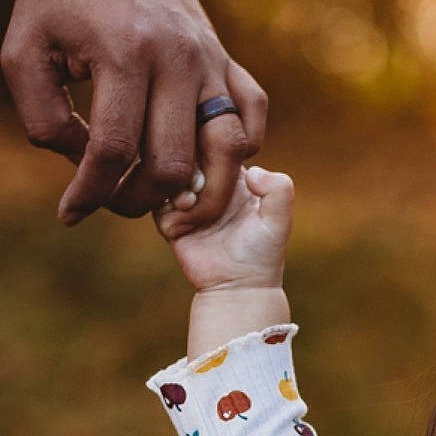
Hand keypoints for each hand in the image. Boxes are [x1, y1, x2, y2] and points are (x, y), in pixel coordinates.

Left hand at [2, 0, 269, 227]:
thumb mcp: (22, 52)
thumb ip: (43, 119)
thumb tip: (84, 167)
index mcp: (123, 54)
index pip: (112, 151)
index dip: (89, 194)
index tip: (69, 213)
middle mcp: (176, 59)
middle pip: (171, 164)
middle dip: (136, 200)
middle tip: (110, 200)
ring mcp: (209, 58)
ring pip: (224, 150)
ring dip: (195, 190)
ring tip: (163, 200)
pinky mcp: (225, 56)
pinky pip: (252, 115)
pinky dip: (237, 150)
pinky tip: (201, 159)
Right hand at [157, 165, 293, 293]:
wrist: (238, 287)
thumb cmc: (262, 253)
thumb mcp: (279, 220)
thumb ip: (279, 189)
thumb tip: (252, 169)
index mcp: (236, 178)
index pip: (216, 148)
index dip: (211, 153)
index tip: (215, 170)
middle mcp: (210, 187)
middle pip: (188, 159)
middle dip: (189, 168)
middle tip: (197, 187)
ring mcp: (190, 204)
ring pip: (169, 178)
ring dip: (174, 186)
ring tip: (187, 202)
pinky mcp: (172, 223)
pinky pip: (156, 203)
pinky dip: (163, 205)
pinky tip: (178, 216)